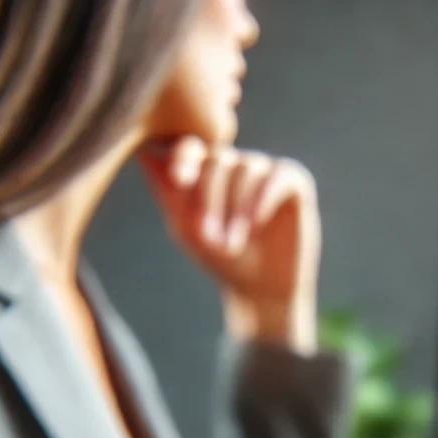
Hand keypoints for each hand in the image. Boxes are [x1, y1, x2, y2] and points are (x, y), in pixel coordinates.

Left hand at [139, 138, 320, 353]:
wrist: (261, 291)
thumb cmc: (222, 261)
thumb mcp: (187, 229)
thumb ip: (168, 193)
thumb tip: (143, 154)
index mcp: (208, 170)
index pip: (192, 147)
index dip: (183, 157)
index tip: (177, 180)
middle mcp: (237, 164)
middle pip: (218, 159)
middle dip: (209, 199)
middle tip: (207, 238)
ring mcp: (266, 169)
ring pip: (247, 168)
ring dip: (235, 209)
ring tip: (231, 245)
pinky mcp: (295, 182)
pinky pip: (278, 176)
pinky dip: (264, 198)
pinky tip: (255, 223)